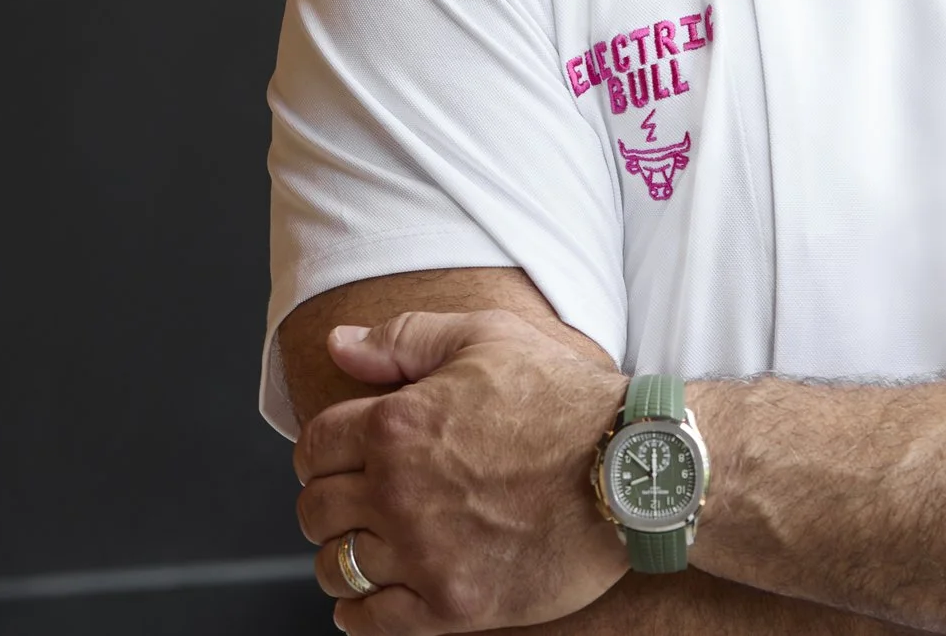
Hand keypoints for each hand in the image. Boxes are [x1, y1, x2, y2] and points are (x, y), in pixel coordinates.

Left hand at [295, 309, 630, 634]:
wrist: (632, 468)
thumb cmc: (565, 399)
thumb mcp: (484, 337)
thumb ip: (402, 339)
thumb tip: (338, 344)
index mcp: (397, 425)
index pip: (313, 448)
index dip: (321, 453)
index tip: (340, 460)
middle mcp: (399, 491)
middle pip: (317, 509)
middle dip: (328, 503)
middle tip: (354, 503)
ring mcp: (425, 553)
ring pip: (337, 567)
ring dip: (341, 557)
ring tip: (364, 549)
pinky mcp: (455, 603)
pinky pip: (373, 622)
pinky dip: (360, 613)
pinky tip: (371, 599)